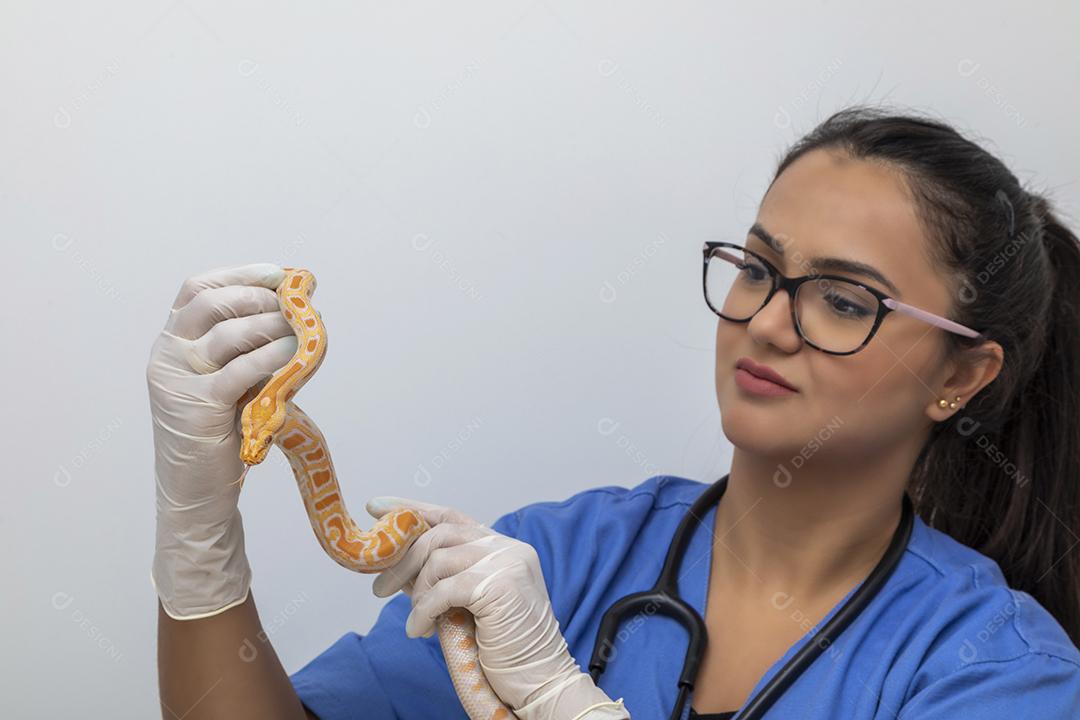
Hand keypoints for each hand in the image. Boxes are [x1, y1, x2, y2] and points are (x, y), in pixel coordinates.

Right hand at [148, 263, 296, 618]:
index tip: (278, 274)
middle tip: (294, 303)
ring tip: (299, 328)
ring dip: (271, 325)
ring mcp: (178, 381)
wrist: (196, 493)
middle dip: (259, 297)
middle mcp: (167, 355)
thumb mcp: (228, 379)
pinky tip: (293, 353)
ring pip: (229, 333)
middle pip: (212, 304)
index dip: (239, 275)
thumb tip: (295, 310)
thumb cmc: (220, 433)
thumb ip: (247, 347)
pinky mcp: (199, 407)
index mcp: (171, 341)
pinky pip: (241, 370)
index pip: (198, 290)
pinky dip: (271, 356)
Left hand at [365, 497, 628, 719]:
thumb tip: (398, 566)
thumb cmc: (504, 646)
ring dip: (416, 593)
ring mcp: (508, 562)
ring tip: (414, 620)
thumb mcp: (467, 603)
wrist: (540, 677)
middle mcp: (507, 547)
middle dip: (403, 560)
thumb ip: (442, 579)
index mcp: (502, 546)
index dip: (413, 510)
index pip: (450, 516)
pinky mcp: (501, 585)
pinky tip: (419, 631)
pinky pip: (444, 590)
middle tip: (379, 588)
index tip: (378, 508)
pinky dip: (424, 612)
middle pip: (439, 534)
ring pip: (439, 560)